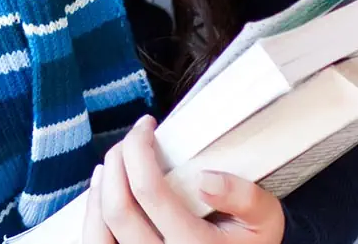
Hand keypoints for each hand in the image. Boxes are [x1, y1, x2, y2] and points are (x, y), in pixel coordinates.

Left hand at [78, 116, 284, 243]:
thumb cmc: (250, 242)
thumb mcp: (265, 220)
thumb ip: (245, 198)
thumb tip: (205, 179)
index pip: (149, 192)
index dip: (138, 149)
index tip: (146, 125)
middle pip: (117, 208)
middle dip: (116, 161)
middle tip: (130, 139)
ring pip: (98, 230)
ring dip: (99, 187)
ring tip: (113, 161)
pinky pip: (97, 242)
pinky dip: (92, 212)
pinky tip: (102, 190)